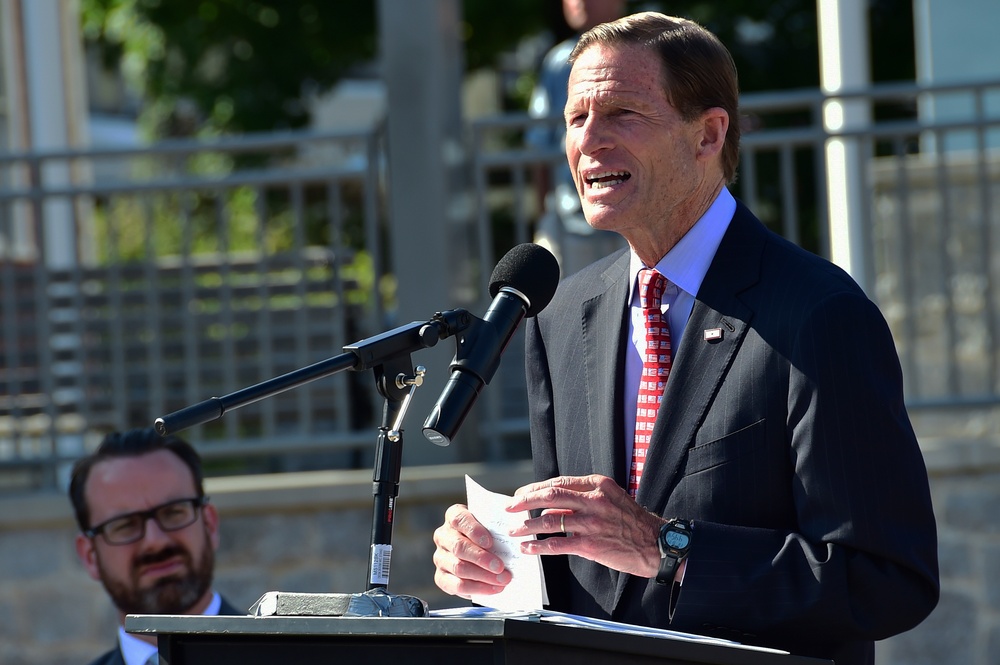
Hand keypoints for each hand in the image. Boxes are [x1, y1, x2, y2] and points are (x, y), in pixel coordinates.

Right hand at [432, 503, 512, 598]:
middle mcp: (443, 536)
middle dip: (481, 558)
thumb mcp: (490, 526)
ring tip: (501, 580)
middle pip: (459, 546)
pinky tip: (492, 588)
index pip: (459, 519)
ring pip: (458, 567)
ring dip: (482, 576)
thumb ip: (496, 530)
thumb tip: (511, 541)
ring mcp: (440, 557)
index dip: (474, 531)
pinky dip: (476, 588)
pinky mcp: (441, 576)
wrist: (479, 553)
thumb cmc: (488, 535)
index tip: (490, 542)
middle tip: (500, 567)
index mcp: (454, 516)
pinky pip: (456, 585)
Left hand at [507, 474, 663, 577]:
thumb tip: (550, 507)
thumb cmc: (632, 521)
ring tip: (515, 531)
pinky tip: (529, 549)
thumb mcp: (610, 499)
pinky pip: (557, 544)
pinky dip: (539, 547)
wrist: (657, 544)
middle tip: (509, 507)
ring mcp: (592, 522)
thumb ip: (581, 500)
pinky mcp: (591, 544)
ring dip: (528, 526)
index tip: (520, 494)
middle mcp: (593, 500)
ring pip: (549, 520)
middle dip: (524, 501)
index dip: (535, 488)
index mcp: (597, 485)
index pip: (558, 482)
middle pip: (550, 495)